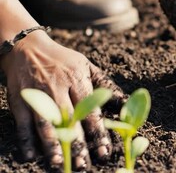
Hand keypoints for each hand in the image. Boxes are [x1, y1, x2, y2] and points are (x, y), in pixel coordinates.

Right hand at [0, 31, 124, 170]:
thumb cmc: (62, 60)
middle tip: (83, 165)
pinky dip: (26, 139)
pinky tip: (31, 155)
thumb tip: (124, 100)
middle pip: (69, 120)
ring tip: (59, 163)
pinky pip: (23, 122)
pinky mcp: (20, 99)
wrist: (28, 47)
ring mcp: (38, 94)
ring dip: (52, 145)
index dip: (98, 132)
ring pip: (46, 123)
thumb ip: (104, 83)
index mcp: (77, 80)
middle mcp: (58, 88)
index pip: (90, 110)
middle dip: (77, 144)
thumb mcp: (86, 66)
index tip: (104, 151)